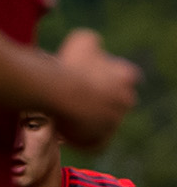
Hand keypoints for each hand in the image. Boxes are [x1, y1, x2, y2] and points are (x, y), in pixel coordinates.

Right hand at [54, 29, 138, 149]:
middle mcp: (126, 101)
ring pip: (102, 125)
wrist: (58, 93)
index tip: (85, 82)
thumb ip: (92, 43)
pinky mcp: (101, 141)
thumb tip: (91, 49)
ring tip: (66, 121)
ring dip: (88, 124)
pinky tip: (67, 138)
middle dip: (98, 104)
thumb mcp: (82, 40)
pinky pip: (94, 146)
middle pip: (113, 104)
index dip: (103, 81)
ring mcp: (114, 123)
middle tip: (75, 103)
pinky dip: (82, 144)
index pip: (122, 79)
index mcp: (127, 77)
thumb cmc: (69, 65)